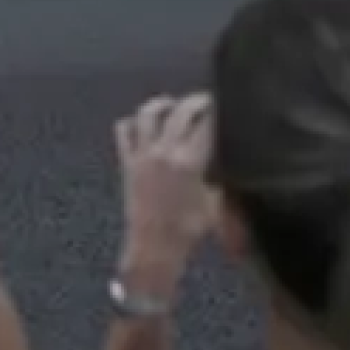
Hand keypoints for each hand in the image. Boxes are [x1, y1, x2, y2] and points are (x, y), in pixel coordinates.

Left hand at [115, 96, 213, 289]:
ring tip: (173, 104)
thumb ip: (220, 175)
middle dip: (196, 101)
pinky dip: (133, 122)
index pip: (207, 123)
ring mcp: (143, 154)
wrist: (154, 248)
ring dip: (163, 104)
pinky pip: (124, 130)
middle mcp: (165, 151)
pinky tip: (143, 124)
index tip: (225, 105)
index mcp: (190, 160)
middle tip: (206, 101)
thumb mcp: (215, 202)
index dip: (217, 110)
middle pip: (181, 110)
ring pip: (148, 113)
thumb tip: (224, 154)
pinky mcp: (127, 161)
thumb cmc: (189, 229)